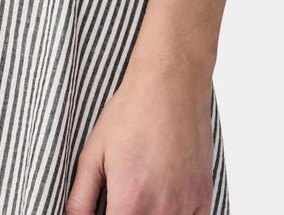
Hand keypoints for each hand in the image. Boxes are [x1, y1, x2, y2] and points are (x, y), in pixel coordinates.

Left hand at [64, 57, 216, 213]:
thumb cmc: (132, 111)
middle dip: (126, 213)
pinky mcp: (203, 196)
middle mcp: (161, 210)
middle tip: (119, 198)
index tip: (106, 207)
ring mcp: (186, 205)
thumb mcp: (93, 153)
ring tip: (140, 196)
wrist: (171, 83)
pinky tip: (163, 202)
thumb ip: (80, 198)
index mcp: (130, 203)